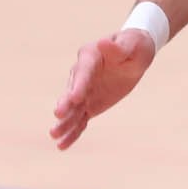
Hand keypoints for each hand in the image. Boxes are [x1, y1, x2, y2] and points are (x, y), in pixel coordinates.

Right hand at [49, 28, 155, 150]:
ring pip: (73, 109)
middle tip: (58, 114)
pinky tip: (62, 146)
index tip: (75, 97)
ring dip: (65, 122)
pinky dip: (73, 132)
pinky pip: (80, 120)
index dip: (79, 85)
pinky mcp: (89, 104)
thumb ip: (117, 48)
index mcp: (91, 56)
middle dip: (66, 103)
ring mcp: (84, 91)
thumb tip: (103, 42)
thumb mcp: (131, 45)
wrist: (133, 53)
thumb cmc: (133, 46)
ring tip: (54, 135)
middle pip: (72, 90)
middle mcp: (82, 74)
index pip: (84, 72)